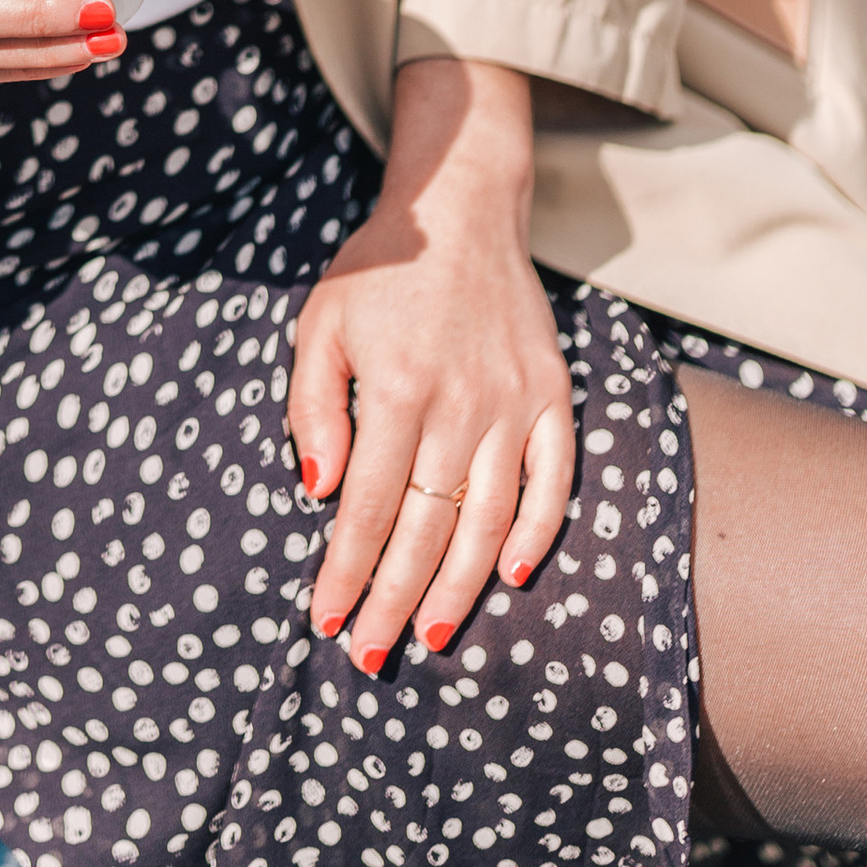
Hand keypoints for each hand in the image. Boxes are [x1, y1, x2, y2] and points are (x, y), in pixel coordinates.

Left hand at [288, 56, 574, 669]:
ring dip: (459, 587)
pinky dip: (537, 534)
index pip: (368, 506)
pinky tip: (511, 577)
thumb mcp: (320, 323)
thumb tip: (319, 488)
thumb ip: (313, 405)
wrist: (461, 212)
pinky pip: (553, 481)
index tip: (326, 618)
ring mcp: (514, 403)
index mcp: (397, 388)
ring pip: (489, 520)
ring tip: (432, 637)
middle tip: (370, 654)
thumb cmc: (379, 273)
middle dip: (394, 600)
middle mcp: (461, 403)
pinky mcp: (552, 396)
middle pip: (426, 528)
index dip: (347, 570)